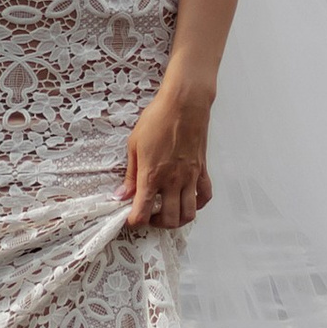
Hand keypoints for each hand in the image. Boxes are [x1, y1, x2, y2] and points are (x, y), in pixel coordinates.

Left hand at [120, 72, 213, 230]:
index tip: (131, 219)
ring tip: (168, 211)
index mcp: (152, 175)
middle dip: (156, 224)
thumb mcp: (134, 145)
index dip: (135, 221)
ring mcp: (189, 177)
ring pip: (189, 214)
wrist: (183, 104)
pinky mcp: (202, 171)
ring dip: (178, 220)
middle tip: (149, 214)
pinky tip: (187, 199)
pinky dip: (197, 204)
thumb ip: (130, 174)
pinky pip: (204, 196)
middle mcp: (172, 181)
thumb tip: (121, 195)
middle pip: (168, 219)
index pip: (142, 212)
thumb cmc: (157, 118)